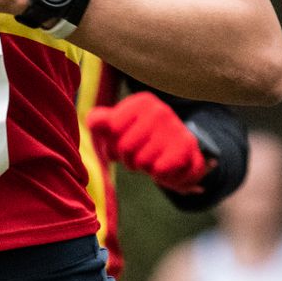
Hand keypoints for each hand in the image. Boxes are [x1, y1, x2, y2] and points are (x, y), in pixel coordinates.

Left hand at [90, 92, 212, 191]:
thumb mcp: (117, 128)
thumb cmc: (141, 141)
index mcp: (141, 103)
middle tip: (139, 156)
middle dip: (128, 160)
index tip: (123, 142)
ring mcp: (176, 128)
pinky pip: (161, 171)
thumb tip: (93, 121)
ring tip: (154, 160)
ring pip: (143, 163)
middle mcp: (160, 110)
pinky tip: (166, 167)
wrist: (180, 154)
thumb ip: (100, 122)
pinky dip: (161, 177)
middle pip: (125, 148)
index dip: (113, 144)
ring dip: (145, 169)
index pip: (112, 127)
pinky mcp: (188, 147)